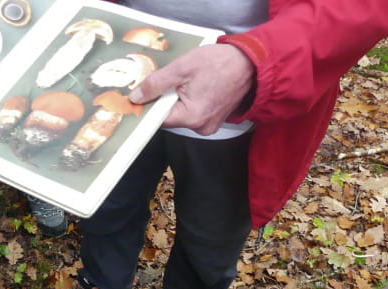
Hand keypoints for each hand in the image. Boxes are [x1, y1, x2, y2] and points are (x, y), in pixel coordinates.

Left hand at [129, 43, 254, 135]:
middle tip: (170, 82)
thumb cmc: (219, 62)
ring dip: (179, 101)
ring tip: (187, 82)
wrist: (251, 62)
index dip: (150, 106)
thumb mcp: (182, 68)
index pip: (158, 119)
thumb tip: (136, 98)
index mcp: (191, 118)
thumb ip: (156, 84)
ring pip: (183, 115)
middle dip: (166, 101)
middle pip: (170, 118)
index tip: (144, 95)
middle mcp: (201, 128)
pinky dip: (191, 102)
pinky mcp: (216, 120)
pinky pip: (196, 113)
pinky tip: (197, 87)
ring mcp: (210, 125)